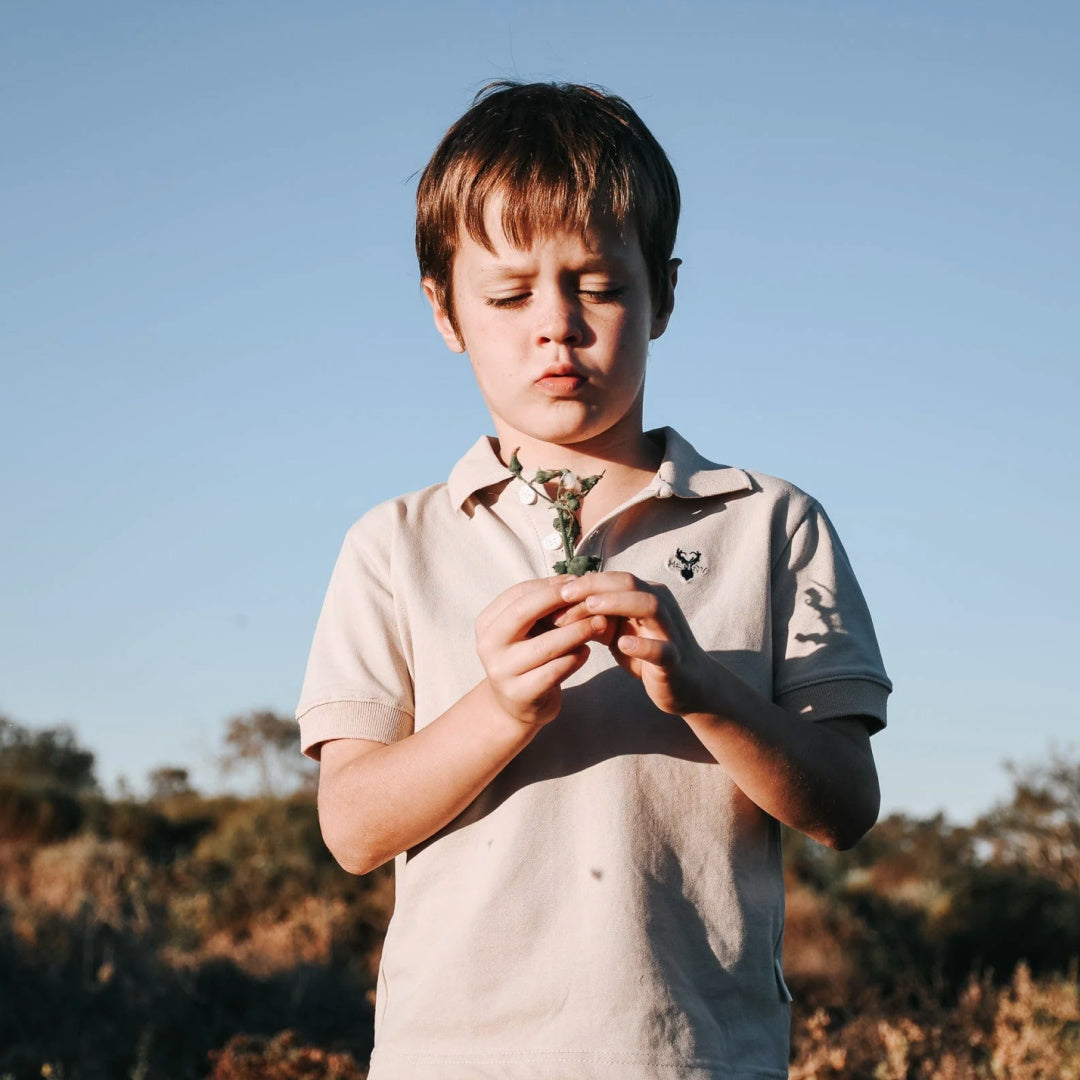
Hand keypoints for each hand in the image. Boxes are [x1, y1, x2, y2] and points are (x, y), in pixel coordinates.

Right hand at [476, 577, 607, 727]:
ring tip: (599, 624)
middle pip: (523, 613)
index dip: (548, 585)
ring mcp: (501, 672)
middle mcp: (488, 646)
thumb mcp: (529, 630)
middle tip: (590, 597)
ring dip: (576, 631)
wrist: (517, 705)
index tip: (577, 581)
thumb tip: (575, 581)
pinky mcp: (520, 694)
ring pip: (544, 645)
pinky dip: (574, 659)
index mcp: (487, 624)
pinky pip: (553, 672)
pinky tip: (586, 652)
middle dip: (559, 601)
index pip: (517, 594)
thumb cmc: (528, 658)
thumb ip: (544, 609)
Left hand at [558, 572, 709, 716]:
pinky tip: (623, 644)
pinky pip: (662, 649)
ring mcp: (670, 631)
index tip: (557, 589)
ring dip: (619, 603)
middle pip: (631, 583)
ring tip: (591, 607)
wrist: (689, 685)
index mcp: (648, 596)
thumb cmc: (649, 655)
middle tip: (566, 593)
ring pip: (650, 606)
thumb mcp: (620, 632)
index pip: (616, 579)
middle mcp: (662, 607)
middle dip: (596, 585)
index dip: (586, 581)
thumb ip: (598, 618)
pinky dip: (643, 645)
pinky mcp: (675, 660)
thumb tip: (562, 606)